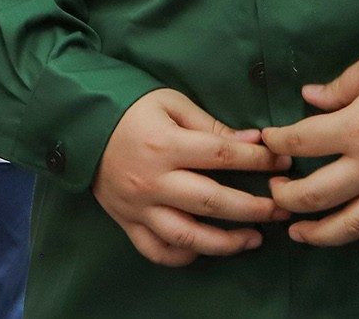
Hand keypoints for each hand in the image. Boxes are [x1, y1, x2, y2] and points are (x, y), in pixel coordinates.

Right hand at [91, 88, 289, 266]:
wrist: (76, 121)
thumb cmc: (128, 105)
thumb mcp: (170, 103)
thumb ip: (210, 125)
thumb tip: (253, 142)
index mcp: (165, 143)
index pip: (223, 155)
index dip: (259, 160)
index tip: (282, 162)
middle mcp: (152, 179)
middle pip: (212, 201)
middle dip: (254, 208)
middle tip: (281, 210)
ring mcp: (138, 206)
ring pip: (188, 236)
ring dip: (226, 242)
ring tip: (253, 239)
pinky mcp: (125, 221)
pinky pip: (157, 250)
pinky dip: (183, 255)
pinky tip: (204, 248)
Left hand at [260, 46, 358, 300]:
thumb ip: (341, 85)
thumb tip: (308, 96)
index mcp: (356, 129)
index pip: (300, 140)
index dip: (277, 140)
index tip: (267, 140)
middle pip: (316, 193)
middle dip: (287, 196)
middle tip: (276, 193)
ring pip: (352, 224)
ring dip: (321, 234)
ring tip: (298, 234)